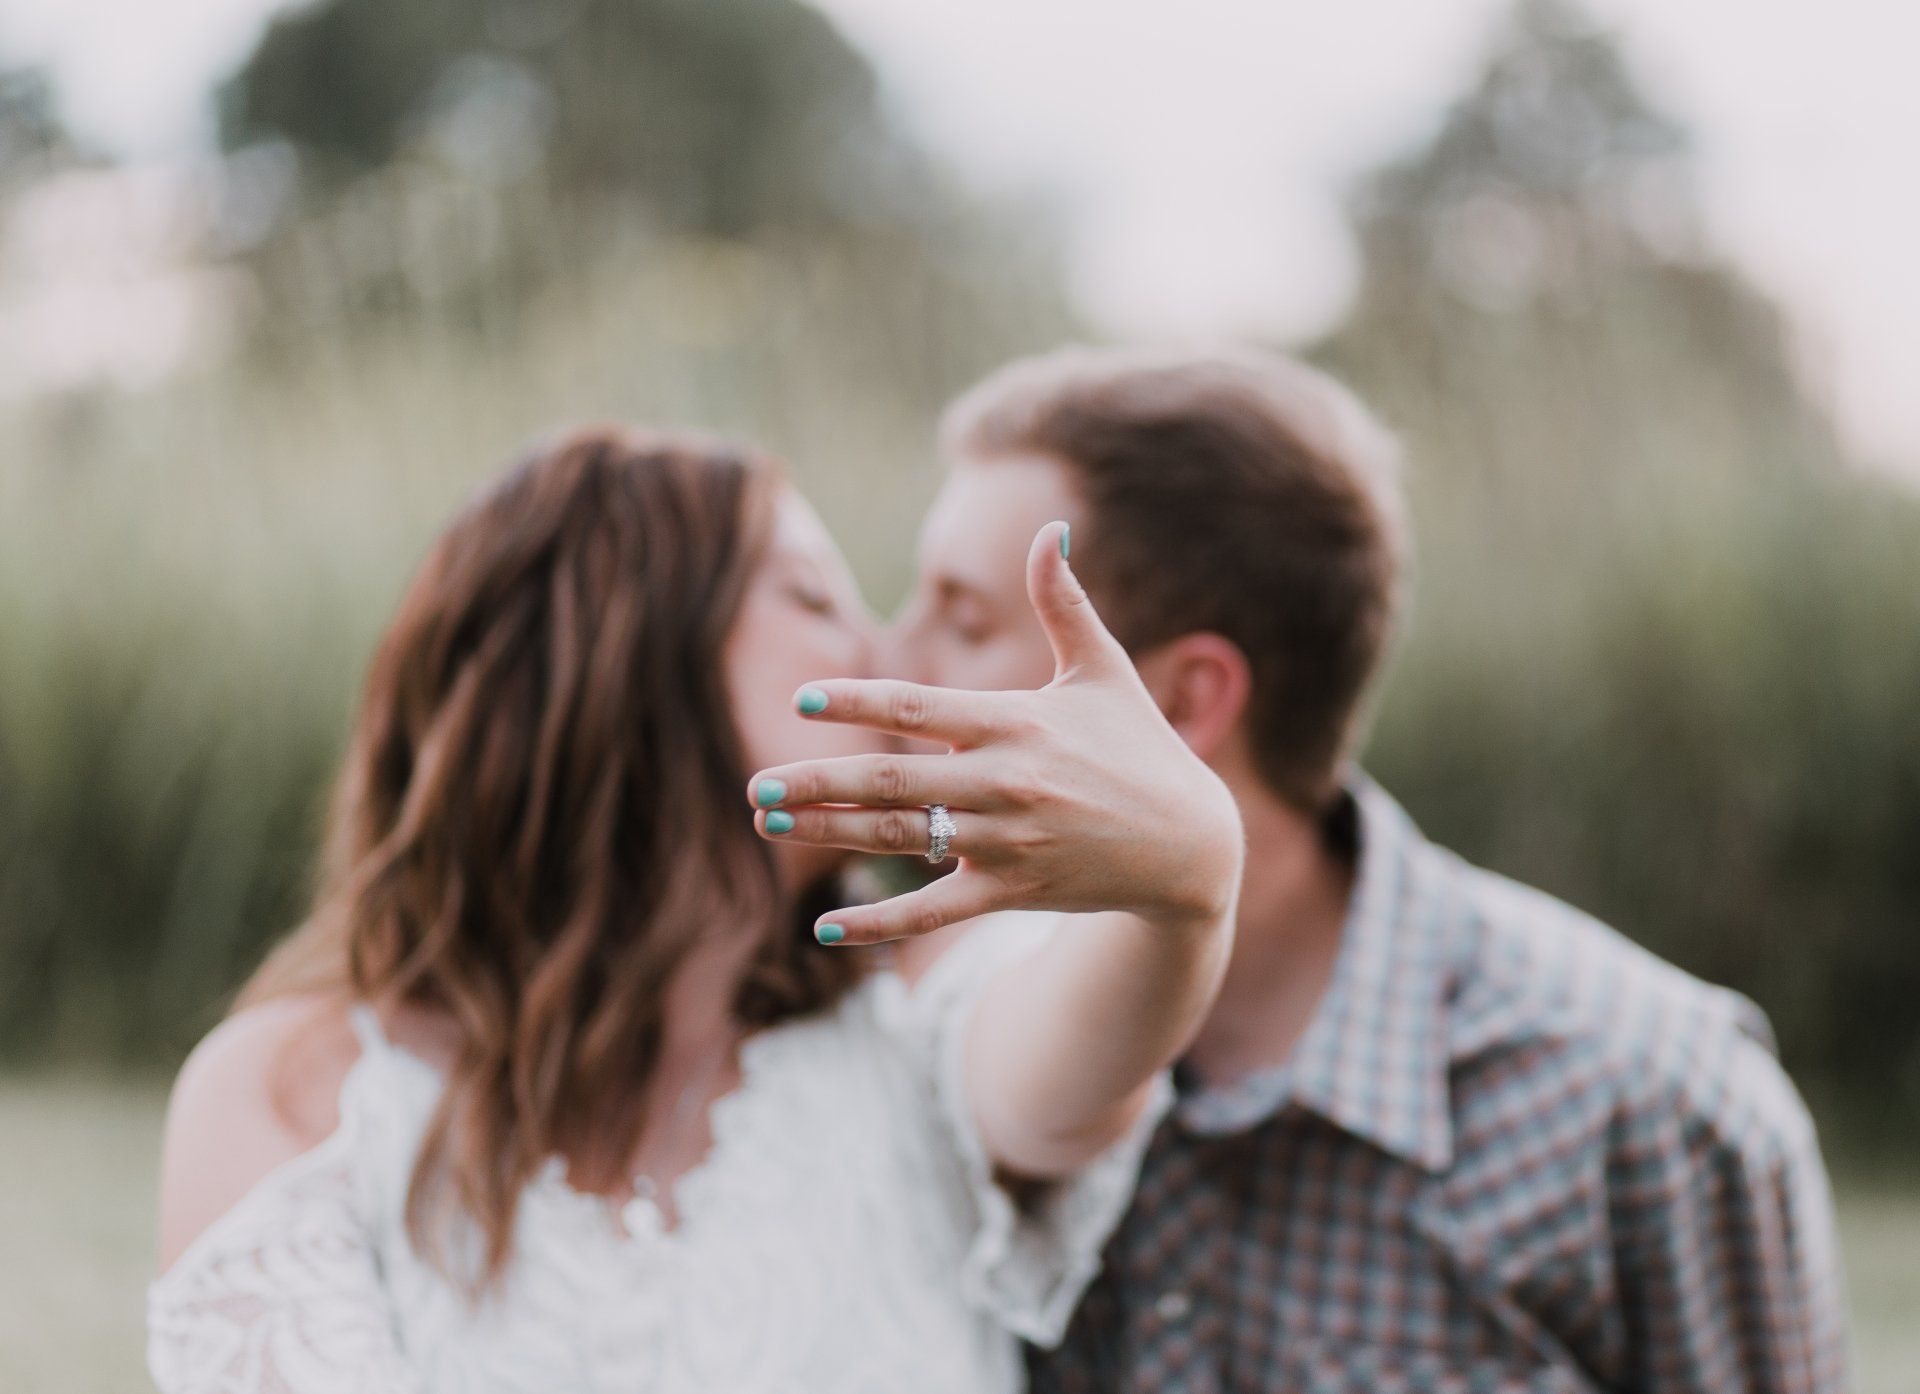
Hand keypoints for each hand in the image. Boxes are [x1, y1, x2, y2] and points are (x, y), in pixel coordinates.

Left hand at [746, 521, 1244, 944]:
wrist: (1193, 845)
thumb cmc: (1141, 746)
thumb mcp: (1103, 670)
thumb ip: (1065, 600)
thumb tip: (1055, 528)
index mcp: (1015, 722)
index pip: (918, 707)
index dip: (856, 702)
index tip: (802, 701)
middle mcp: (1004, 782)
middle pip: (891, 781)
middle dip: (817, 783)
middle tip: (756, 786)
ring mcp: (1006, 841)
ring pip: (900, 839)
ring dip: (829, 834)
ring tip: (769, 826)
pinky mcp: (1012, 891)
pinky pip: (933, 912)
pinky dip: (879, 923)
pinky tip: (826, 930)